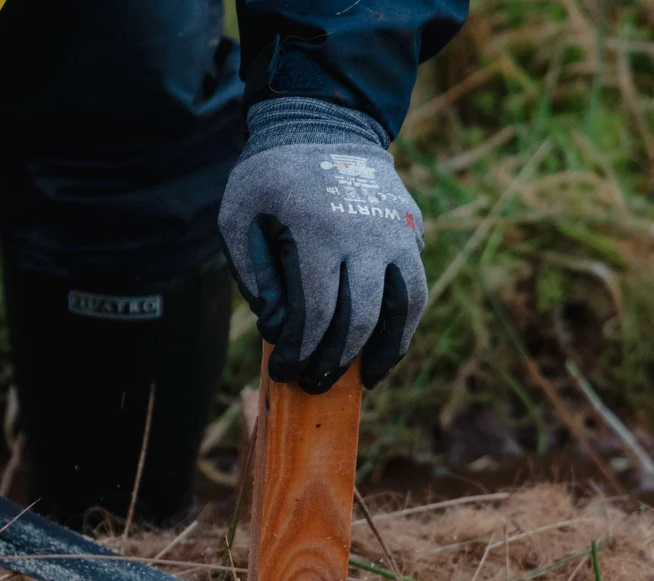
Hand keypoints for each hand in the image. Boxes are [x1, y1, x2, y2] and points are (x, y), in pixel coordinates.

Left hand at [221, 97, 426, 393]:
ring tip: (364, 381)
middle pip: (360, 319)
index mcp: (317, 231)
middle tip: (314, 384)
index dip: (301, 351)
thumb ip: (253, 275)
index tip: (284, 372)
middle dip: (335, 361)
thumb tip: (277, 329)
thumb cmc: (270, 176)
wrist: (324, 123)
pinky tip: (383, 351)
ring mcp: (395, 233)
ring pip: (402, 309)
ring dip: (383, 353)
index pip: (317, 312)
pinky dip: (403, 327)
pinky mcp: (411, 233)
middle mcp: (365, 234)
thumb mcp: (239, 215)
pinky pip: (414, 290)